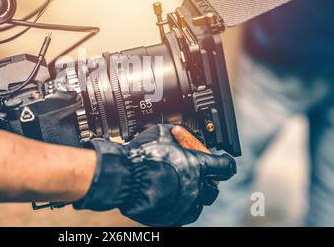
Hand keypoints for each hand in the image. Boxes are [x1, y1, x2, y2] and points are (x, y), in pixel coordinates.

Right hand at [73, 124, 235, 225]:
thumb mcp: (160, 132)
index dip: (225, 161)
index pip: (226, 166)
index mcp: (197, 166)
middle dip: (209, 179)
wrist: (123, 178)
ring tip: (182, 184)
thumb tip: (177, 131)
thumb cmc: (141, 156)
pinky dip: (181, 205)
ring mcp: (184, 205)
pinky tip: (171, 195)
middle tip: (198, 171)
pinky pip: (183, 214)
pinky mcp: (171, 217)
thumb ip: (175, 133)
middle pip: (214, 187)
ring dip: (195, 193)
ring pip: (200, 203)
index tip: (222, 159)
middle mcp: (195, 188)